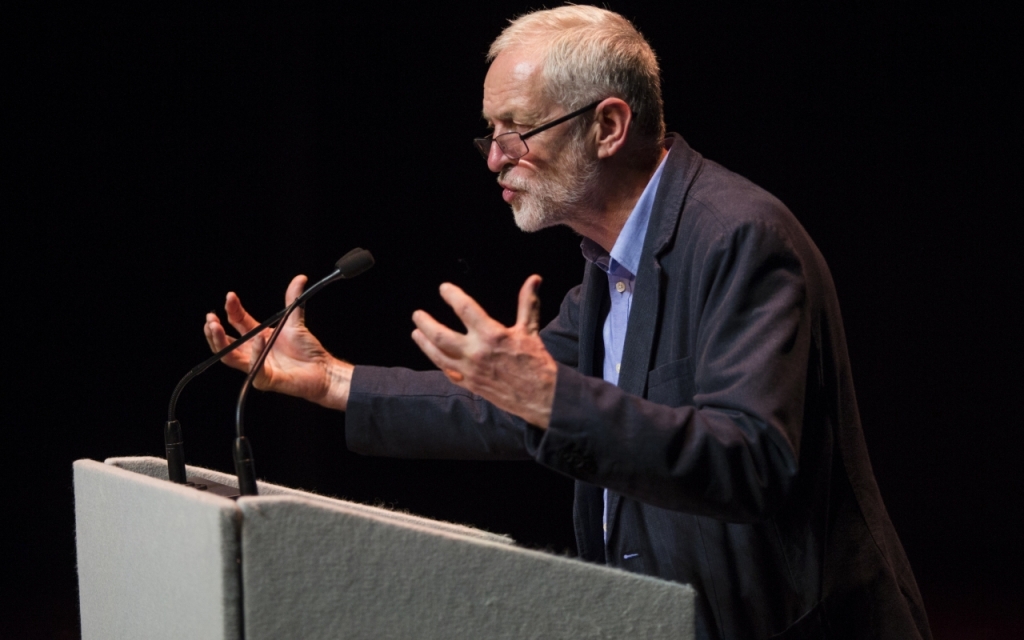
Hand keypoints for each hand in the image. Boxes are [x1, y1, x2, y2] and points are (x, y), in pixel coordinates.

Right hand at [204, 275, 353, 409]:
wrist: (323, 369)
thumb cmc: (307, 350)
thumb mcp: (296, 321)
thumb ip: (293, 300)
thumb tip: (300, 278)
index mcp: (257, 337)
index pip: (237, 322)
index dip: (231, 310)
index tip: (230, 296)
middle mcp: (253, 352)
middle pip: (226, 343)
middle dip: (215, 331)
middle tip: (211, 319)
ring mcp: (257, 366)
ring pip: (230, 357)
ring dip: (222, 342)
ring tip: (216, 327)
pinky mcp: (266, 379)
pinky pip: (255, 368)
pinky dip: (254, 353)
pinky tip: (257, 339)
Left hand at [411, 275, 556, 427]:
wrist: (541, 397)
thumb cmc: (536, 361)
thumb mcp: (530, 329)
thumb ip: (527, 303)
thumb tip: (534, 278)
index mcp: (492, 335)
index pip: (465, 309)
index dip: (452, 295)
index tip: (444, 288)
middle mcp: (476, 352)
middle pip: (440, 335)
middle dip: (425, 323)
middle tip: (417, 315)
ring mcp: (470, 371)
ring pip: (437, 355)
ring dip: (423, 343)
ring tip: (416, 333)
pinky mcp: (469, 385)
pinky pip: (447, 372)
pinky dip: (438, 362)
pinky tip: (433, 354)